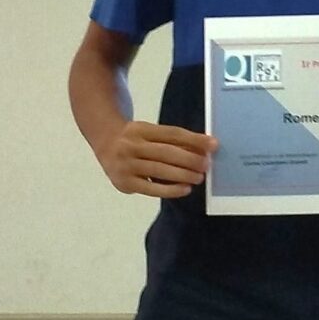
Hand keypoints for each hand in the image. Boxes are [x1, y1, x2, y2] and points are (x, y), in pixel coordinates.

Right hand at [99, 121, 216, 198]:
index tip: (213, 145)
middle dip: (190, 159)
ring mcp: (126, 165)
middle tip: (206, 165)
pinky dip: (170, 190)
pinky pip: (151, 189)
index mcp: (141, 129)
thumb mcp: (150, 132)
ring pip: (159, 170)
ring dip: (183, 175)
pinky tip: (185, 189)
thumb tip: (204, 149)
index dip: (194, 139)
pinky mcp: (124, 183)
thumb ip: (173, 140)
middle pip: (166, 152)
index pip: (172, 134)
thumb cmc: (135, 139)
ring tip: (199, 177)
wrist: (105, 143)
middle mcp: (131, 145)